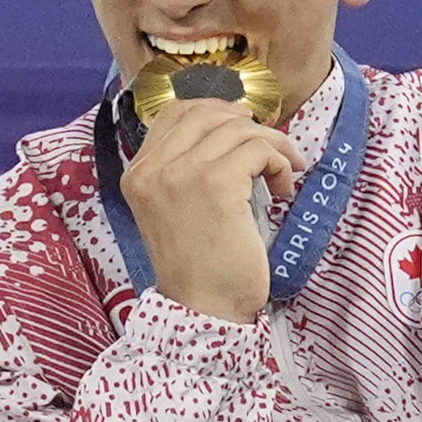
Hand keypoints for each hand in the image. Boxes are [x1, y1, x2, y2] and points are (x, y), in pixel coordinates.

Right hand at [116, 96, 305, 322]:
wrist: (204, 309)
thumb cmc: (200, 266)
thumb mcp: (177, 208)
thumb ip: (186, 168)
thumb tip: (233, 125)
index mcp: (139, 173)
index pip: (174, 112)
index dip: (216, 112)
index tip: (243, 132)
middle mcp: (153, 169)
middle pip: (207, 113)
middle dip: (247, 124)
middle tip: (271, 150)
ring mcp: (182, 174)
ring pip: (238, 128)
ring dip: (271, 145)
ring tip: (281, 175)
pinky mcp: (217, 185)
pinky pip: (258, 149)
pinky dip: (279, 162)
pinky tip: (283, 189)